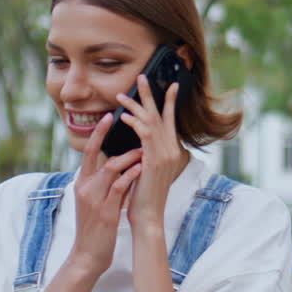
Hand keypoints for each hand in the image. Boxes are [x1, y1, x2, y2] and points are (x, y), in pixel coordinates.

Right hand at [69, 115, 142, 275]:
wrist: (88, 254)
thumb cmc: (96, 227)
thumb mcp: (96, 200)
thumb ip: (106, 182)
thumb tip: (122, 164)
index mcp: (82, 183)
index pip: (88, 153)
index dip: (97, 133)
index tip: (109, 116)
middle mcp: (84, 188)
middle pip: (99, 155)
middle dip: (112, 138)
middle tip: (132, 126)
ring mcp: (94, 199)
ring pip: (110, 168)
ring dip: (129, 157)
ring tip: (143, 151)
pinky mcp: (105, 212)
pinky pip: (118, 188)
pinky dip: (130, 175)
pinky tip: (141, 168)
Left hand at [117, 75, 186, 231]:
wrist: (148, 216)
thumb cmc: (143, 196)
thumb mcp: (146, 170)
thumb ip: (145, 154)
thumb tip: (139, 143)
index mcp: (170, 151)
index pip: (170, 121)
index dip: (169, 102)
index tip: (170, 85)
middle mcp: (171, 150)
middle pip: (162, 115)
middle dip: (151, 95)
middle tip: (142, 76)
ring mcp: (165, 155)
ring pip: (151, 121)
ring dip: (136, 106)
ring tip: (121, 95)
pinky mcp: (154, 160)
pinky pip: (145, 135)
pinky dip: (134, 123)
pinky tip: (123, 116)